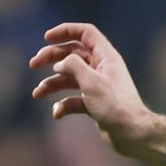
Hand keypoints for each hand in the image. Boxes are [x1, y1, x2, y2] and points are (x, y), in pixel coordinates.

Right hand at [30, 23, 165, 165]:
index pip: (85, 33)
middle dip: (51, 58)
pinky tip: (57, 113)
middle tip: (33, 64)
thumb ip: (72, 65)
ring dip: (51, 84)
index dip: (66, 31)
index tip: (47, 37)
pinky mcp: (94, 104)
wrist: (132, 135)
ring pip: (69, 78)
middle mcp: (102, 69)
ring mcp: (97, 87)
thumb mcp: (91, 81)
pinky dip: (63, 105)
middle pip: (72, 55)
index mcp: (106, 57)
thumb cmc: (115, 106)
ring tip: (37, 93)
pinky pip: (73, 99)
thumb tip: (59, 64)